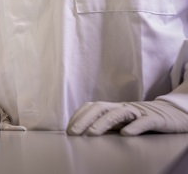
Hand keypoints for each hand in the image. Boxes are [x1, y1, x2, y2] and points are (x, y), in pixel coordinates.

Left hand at [67, 100, 187, 135]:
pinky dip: (134, 127)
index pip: (91, 107)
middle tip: (73, 133)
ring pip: (118, 113)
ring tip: (92, 133)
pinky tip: (126, 134)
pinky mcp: (155, 119)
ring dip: (103, 123)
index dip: (78, 116)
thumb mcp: (122, 122)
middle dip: (84, 119)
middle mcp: (123, 107)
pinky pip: (144, 121)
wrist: (173, 114)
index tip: (68, 129)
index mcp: (114, 108)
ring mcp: (139, 112)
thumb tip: (84, 133)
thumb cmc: (143, 119)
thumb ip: (107, 125)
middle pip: (100, 108)